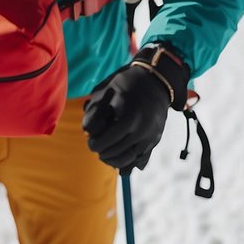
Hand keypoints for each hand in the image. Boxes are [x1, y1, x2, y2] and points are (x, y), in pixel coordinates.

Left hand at [82, 45, 189, 172]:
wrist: (155, 80)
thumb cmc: (125, 84)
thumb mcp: (104, 92)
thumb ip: (93, 113)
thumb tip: (88, 133)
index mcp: (128, 119)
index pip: (104, 143)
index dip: (94, 144)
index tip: (91, 140)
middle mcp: (142, 131)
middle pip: (116, 154)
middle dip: (103, 152)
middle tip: (98, 145)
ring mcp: (150, 137)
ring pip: (129, 160)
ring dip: (115, 160)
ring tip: (107, 152)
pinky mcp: (155, 140)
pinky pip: (141, 160)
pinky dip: (129, 162)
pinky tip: (121, 158)